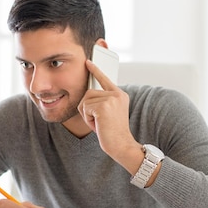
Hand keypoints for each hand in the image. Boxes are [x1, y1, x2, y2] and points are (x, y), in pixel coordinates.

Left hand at [78, 59, 143, 173]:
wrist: (122, 145)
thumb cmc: (113, 132)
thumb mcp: (109, 113)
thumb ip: (102, 101)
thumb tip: (87, 93)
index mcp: (120, 95)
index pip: (105, 79)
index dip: (95, 70)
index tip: (88, 62)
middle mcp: (117, 94)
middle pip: (88, 93)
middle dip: (88, 109)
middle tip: (99, 121)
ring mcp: (111, 99)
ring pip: (85, 101)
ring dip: (88, 115)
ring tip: (100, 124)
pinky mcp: (103, 106)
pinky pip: (85, 108)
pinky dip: (88, 119)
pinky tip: (99, 125)